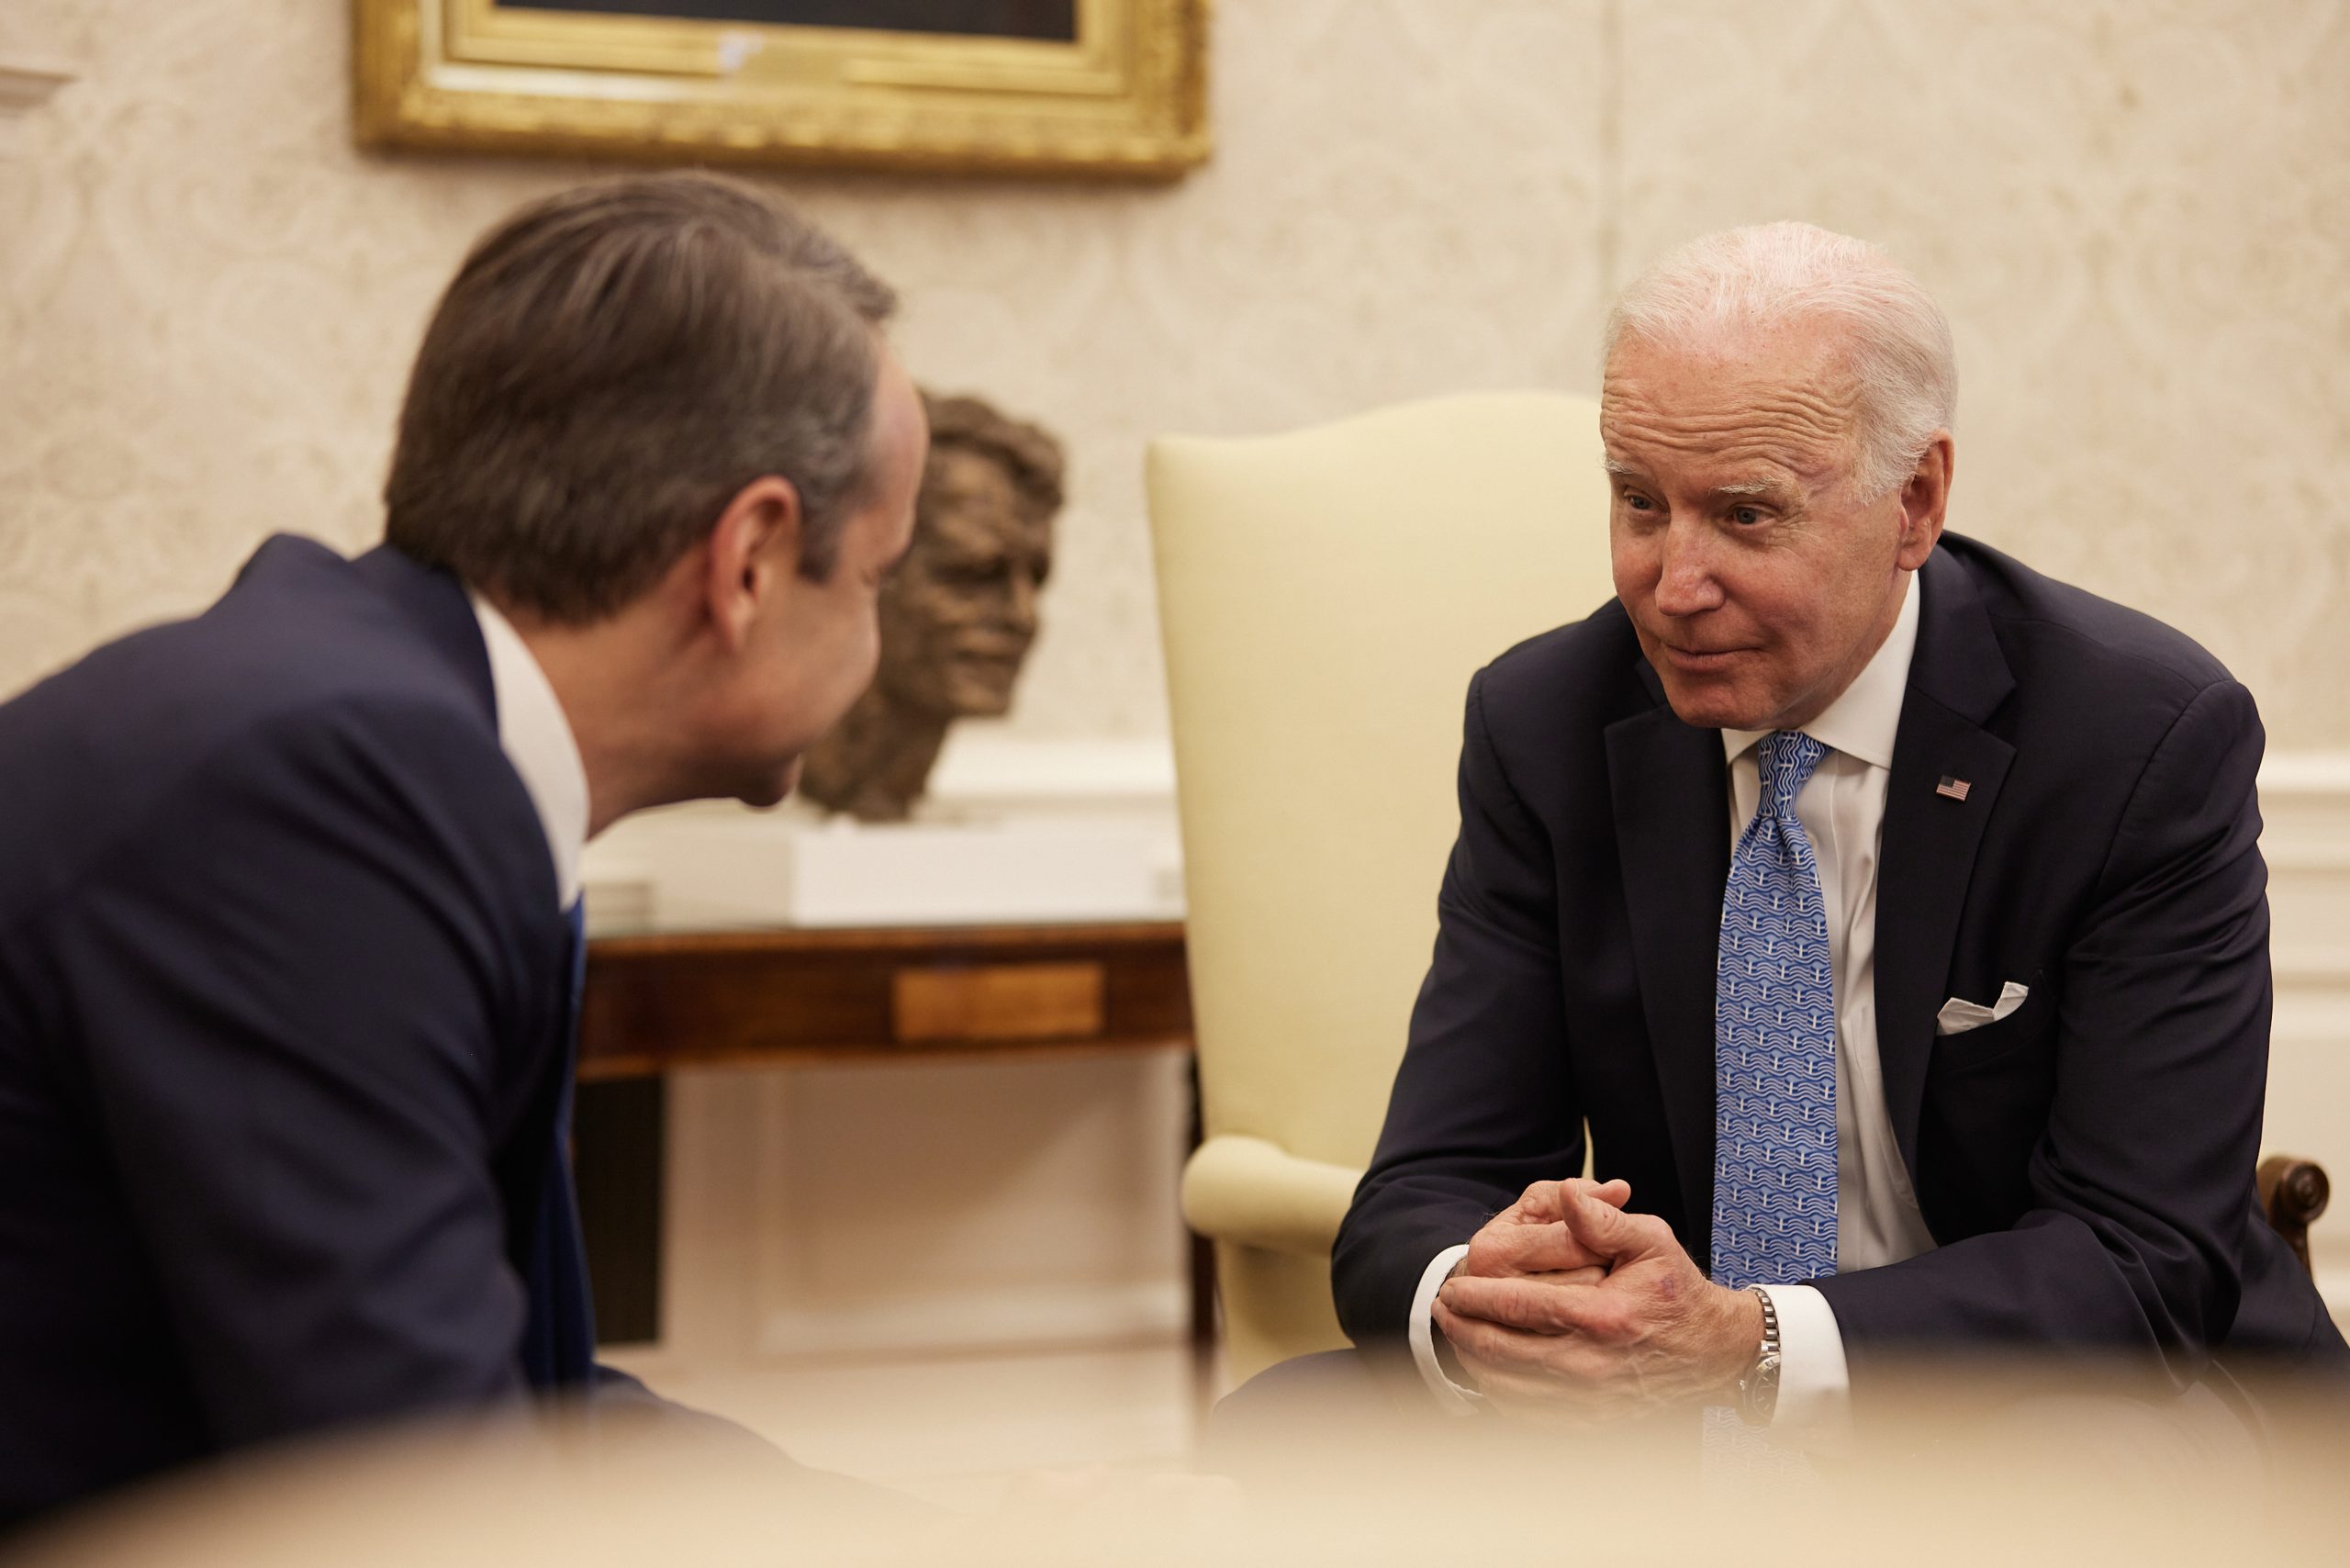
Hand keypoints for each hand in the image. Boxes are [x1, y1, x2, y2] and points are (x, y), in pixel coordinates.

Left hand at [1434, 1182, 1760, 1421]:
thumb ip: (1601, 1219)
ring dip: (1474, 1362)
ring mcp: (1591, 1400)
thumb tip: (1565, 1192)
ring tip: (1457, 1336)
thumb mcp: (1650, 1240)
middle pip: (1502, 1351)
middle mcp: (1592, 1364)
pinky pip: (1530, 1415)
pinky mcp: (1592, 1422)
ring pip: (1508, 1387)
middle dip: (1462, 1329)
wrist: (1713, 1351)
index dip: (1475, 1297)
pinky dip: (1500, 1394)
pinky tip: (1489, 1372)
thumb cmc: (1675, 1290)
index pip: (1518, 1306)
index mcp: (1602, 1316)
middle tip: (1441, 1310)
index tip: (1451, 1287)